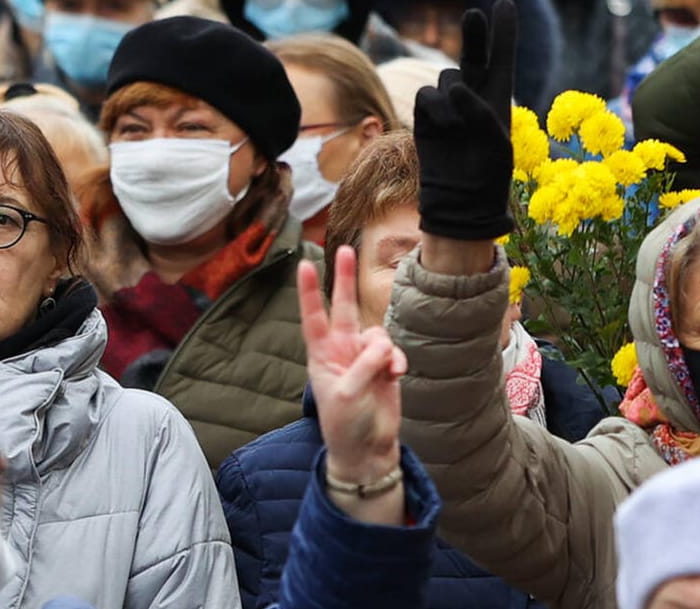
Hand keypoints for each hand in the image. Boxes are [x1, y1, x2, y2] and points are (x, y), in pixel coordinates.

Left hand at [300, 250, 405, 485]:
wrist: (368, 450)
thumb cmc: (346, 425)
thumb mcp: (347, 394)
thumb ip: (364, 365)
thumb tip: (383, 346)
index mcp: (320, 355)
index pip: (312, 317)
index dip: (308, 292)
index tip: (303, 265)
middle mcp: (341, 350)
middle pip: (343, 307)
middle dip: (344, 279)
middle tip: (346, 249)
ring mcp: (363, 357)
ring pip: (377, 334)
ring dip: (384, 350)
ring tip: (387, 372)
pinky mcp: (384, 367)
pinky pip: (393, 351)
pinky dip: (397, 360)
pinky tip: (397, 375)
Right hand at [414, 0, 515, 241]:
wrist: (459, 199)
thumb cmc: (487, 173)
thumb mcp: (495, 140)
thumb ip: (478, 108)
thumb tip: (453, 88)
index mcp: (500, 98)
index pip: (503, 56)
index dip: (504, 30)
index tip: (505, 3)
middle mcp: (474, 95)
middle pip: (474, 54)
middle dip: (475, 33)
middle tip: (474, 14)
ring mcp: (448, 104)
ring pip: (447, 78)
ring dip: (456, 99)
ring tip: (461, 128)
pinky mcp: (426, 114)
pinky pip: (428, 95)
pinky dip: (437, 109)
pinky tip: (444, 128)